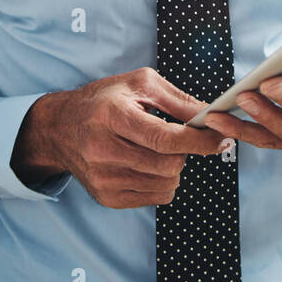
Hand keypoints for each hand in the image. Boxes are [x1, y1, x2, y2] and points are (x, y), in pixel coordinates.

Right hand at [12, 68, 229, 208]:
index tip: (220, 138)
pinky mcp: (106, 197)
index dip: (198, 141)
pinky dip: (164, 182)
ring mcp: (103, 178)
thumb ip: (178, 100)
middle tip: (182, 138)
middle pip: (168, 165)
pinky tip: (150, 164)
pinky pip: (156, 198)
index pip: (165, 138)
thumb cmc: (103, 101)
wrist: (61, 128)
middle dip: (187, 153)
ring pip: (166, 184)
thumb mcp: (139, 84)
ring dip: (175, 167)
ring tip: (161, 150)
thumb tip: (211, 116)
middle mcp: (103, 150)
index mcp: (112, 115)